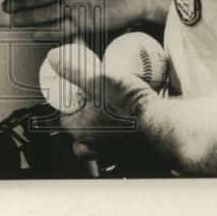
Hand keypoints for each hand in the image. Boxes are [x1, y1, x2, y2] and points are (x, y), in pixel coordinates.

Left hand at [46, 44, 158, 162]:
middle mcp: (94, 147)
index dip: (69, 104)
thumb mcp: (98, 79)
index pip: (64, 118)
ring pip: (98, 146)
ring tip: (110, 117)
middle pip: (79, 137)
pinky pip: (120, 149)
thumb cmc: (129, 107)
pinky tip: (130, 126)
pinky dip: (121, 139)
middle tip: (93, 107)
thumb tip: (53, 59)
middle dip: (83, 124)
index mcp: (80, 131)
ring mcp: (112, 154)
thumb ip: (73, 70)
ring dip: (101, 133)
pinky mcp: (130, 156)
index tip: (77, 93)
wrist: (163, 128)